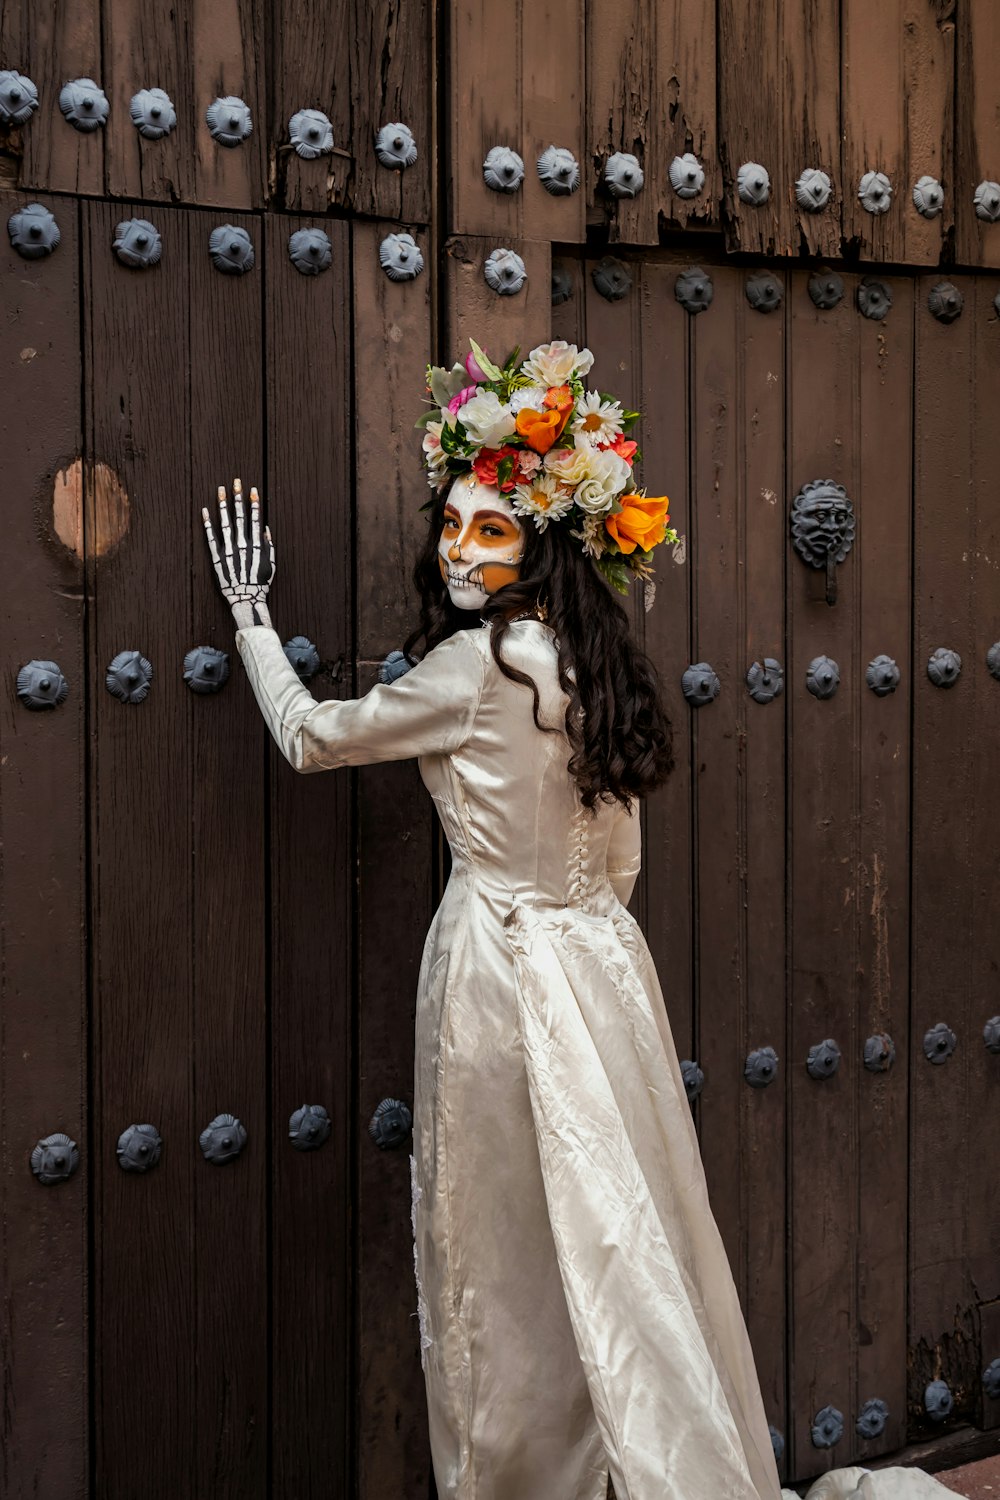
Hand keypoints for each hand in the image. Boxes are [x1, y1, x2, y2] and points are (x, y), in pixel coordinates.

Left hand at [202, 479, 275, 629]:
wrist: (247, 598)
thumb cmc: (260, 583)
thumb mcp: (271, 564)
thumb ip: (269, 545)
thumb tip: (265, 529)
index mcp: (256, 544)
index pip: (254, 518)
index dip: (253, 503)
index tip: (252, 490)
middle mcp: (242, 543)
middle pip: (239, 516)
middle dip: (238, 497)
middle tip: (235, 482)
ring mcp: (228, 549)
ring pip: (225, 522)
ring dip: (222, 505)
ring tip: (220, 490)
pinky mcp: (217, 557)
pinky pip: (210, 537)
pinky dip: (207, 524)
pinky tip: (204, 511)